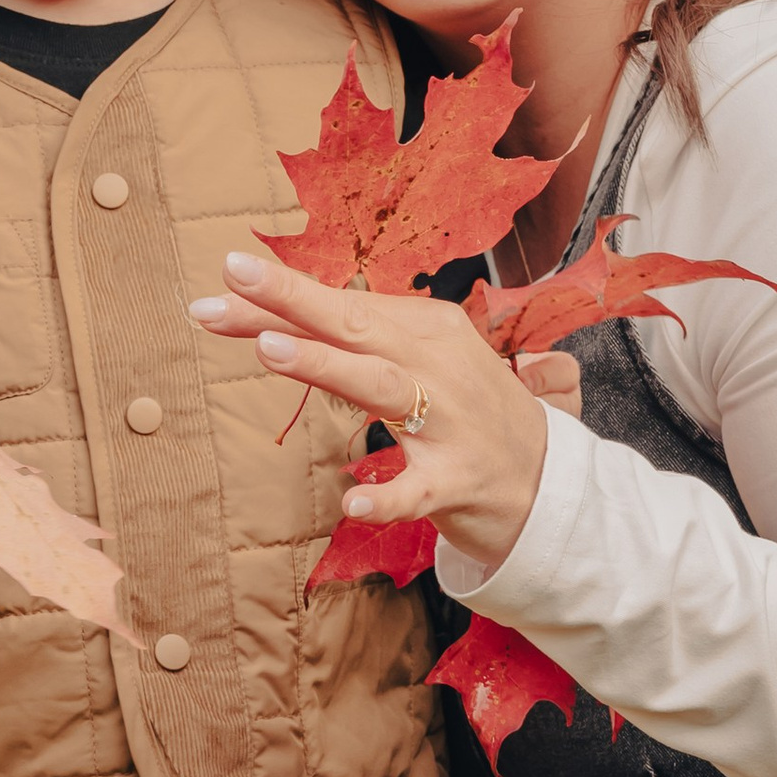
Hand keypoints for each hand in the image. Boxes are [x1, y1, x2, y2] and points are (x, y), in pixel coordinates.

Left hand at [192, 251, 552, 578]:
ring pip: (382, 386)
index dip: (283, 292)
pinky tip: (352, 503)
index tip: (227, 272)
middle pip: (357, 325)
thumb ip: (357, 343)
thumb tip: (272, 317)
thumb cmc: (468, 415)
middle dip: (294, 300)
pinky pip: (417, 490)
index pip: (345, 305)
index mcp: (429, 330)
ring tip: (268, 348)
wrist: (548, 482)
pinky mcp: (458, 482)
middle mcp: (438, 367)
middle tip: (233, 277)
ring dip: (327, 365)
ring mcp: (451, 424)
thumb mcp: (422, 362)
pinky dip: (387, 497)